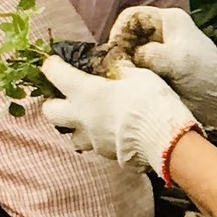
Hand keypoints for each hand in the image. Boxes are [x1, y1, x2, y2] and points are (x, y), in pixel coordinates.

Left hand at [42, 53, 195, 178]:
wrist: (167, 140)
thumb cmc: (151, 101)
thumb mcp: (138, 75)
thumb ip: (121, 70)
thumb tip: (116, 67)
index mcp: (84, 91)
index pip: (54, 74)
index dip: (52, 66)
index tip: (56, 62)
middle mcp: (81, 117)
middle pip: (50, 112)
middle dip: (54, 102)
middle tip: (66, 96)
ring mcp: (92, 139)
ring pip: (72, 135)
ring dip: (77, 126)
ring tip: (92, 118)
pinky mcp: (107, 154)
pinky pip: (96, 145)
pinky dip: (101, 137)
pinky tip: (115, 131)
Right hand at [101, 3, 216, 130]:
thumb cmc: (205, 75)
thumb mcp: (177, 61)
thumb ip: (148, 55)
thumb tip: (124, 59)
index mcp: (168, 20)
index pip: (131, 16)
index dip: (119, 31)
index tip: (115, 51)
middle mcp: (161, 32)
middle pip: (127, 34)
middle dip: (119, 50)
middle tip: (116, 68)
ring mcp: (159, 50)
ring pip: (129, 51)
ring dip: (123, 64)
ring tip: (122, 77)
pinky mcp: (158, 68)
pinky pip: (135, 66)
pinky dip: (130, 74)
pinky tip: (130, 84)